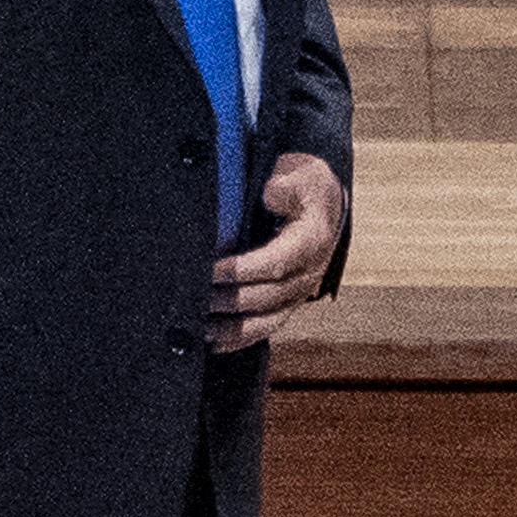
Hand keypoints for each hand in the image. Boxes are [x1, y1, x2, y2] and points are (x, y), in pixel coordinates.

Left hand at [208, 152, 345, 351]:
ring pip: (266, 320)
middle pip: (267, 296)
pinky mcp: (287, 304)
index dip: (242, 270)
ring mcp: (298, 293)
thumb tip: (270, 194)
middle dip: (228, 299)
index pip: (276, 262)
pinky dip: (239, 338)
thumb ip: (284, 185)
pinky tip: (213, 342)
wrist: (321, 203)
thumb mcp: (299, 175)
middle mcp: (308, 273)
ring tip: (199, 326)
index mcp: (311, 241)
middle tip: (194, 296)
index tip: (212, 270)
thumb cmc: (303, 187)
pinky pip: (265, 328)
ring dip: (231, 326)